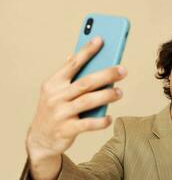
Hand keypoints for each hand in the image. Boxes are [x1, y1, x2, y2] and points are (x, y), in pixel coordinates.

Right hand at [26, 37, 126, 179]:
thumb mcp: (54, 92)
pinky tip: (110, 118)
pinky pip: (87, 124)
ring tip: (120, 92)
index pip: (72, 64)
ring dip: (107, 95)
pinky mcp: (66, 130)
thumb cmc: (53, 111)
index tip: (100, 40)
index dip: (87, 51)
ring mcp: (60, 113)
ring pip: (88, 101)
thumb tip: (73, 55)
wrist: (40, 139)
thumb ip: (66, 76)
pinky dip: (100, 121)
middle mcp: (55, 96)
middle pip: (85, 82)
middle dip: (106, 74)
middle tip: (123, 70)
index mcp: (53, 83)